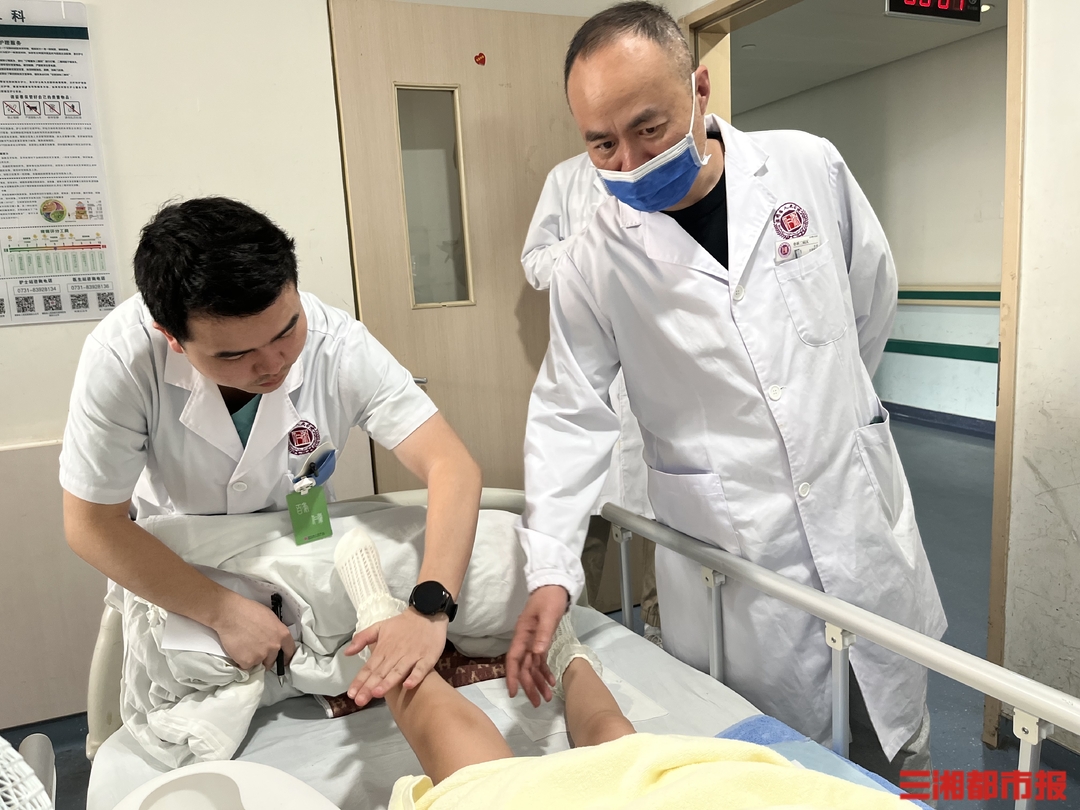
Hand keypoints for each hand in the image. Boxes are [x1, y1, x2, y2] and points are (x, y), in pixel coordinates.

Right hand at [211, 592, 295, 670]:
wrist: (230, 614)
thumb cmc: (249, 611)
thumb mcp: (270, 617)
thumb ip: (275, 631)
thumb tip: (274, 638)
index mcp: (282, 635)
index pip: (290, 650)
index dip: (286, 656)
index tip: (283, 659)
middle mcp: (274, 647)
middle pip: (273, 659)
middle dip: (266, 657)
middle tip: (256, 650)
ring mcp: (261, 655)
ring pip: (258, 663)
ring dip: (253, 658)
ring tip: (245, 647)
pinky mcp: (247, 662)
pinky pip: (246, 665)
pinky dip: (241, 660)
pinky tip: (238, 650)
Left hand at [343, 608, 447, 706]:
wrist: (427, 613)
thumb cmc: (402, 624)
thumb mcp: (379, 627)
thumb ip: (362, 638)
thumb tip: (347, 652)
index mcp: (383, 649)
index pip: (369, 667)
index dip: (360, 681)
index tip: (351, 694)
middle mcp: (395, 655)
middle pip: (381, 673)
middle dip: (369, 687)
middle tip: (360, 701)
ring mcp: (412, 656)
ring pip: (398, 671)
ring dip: (388, 682)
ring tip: (377, 693)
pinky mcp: (427, 658)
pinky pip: (421, 669)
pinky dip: (415, 677)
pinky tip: (408, 686)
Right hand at [506, 585, 565, 706]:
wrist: (555, 586)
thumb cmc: (549, 598)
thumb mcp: (548, 615)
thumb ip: (543, 634)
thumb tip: (536, 653)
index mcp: (523, 634)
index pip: (514, 659)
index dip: (513, 676)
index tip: (514, 692)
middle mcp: (525, 640)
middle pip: (524, 667)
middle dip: (529, 686)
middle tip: (537, 703)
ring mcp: (533, 641)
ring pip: (532, 666)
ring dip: (538, 682)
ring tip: (546, 698)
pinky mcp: (541, 640)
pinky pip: (540, 660)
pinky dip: (545, 672)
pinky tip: (550, 682)